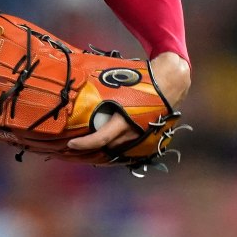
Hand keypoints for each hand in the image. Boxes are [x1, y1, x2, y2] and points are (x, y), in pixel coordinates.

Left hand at [67, 51, 189, 151]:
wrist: (169, 85)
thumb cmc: (141, 82)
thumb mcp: (118, 85)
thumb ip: (99, 90)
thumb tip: (76, 82)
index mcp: (124, 120)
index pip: (101, 139)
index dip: (84, 144)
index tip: (70, 144)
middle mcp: (132, 134)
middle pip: (105, 150)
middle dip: (86, 153)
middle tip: (67, 151)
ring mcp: (139, 140)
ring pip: (114, 152)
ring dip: (97, 153)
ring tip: (78, 153)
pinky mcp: (145, 141)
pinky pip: (124, 151)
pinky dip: (111, 152)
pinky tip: (97, 152)